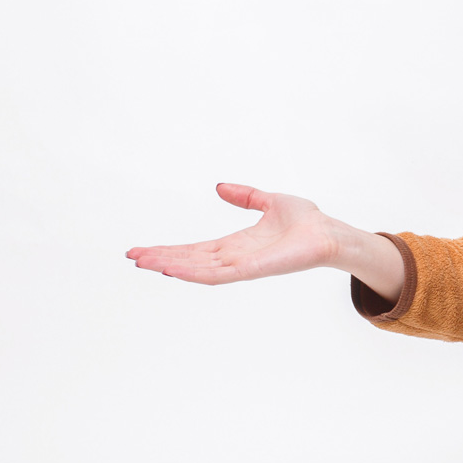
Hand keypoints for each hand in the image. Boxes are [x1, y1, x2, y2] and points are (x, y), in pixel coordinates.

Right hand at [129, 183, 363, 285]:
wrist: (329, 233)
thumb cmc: (306, 221)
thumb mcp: (269, 202)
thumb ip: (245, 196)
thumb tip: (220, 187)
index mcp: (236, 244)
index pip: (195, 249)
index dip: (169, 249)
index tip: (143, 249)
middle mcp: (235, 258)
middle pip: (190, 260)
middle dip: (161, 259)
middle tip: (132, 258)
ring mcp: (243, 266)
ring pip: (198, 269)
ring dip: (171, 266)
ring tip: (144, 263)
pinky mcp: (253, 269)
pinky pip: (219, 274)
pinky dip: (195, 273)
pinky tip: (173, 270)